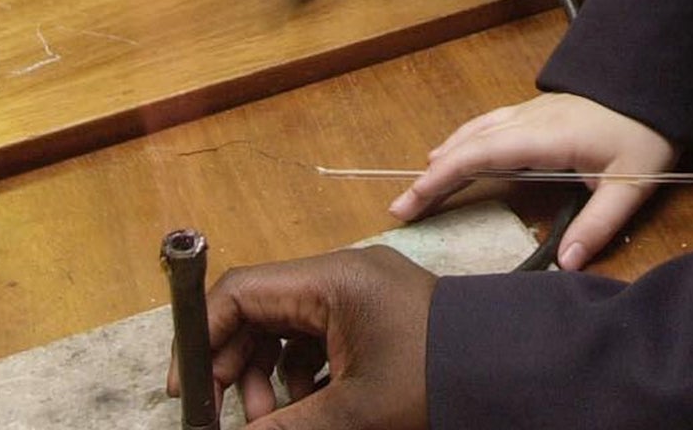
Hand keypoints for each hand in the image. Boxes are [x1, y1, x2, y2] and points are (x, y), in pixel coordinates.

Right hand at [169, 247, 433, 428]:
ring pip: (283, 334)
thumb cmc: (433, 378)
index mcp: (332, 280)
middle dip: (235, 371)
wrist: (505, 370)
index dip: (201, 338)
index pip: (241, 292)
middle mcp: (340, 277)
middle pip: (256, 314)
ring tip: (278, 422)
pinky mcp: (371, 318)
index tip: (187, 392)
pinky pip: (314, 344)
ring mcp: (357, 296)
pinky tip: (309, 412)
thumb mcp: (350, 411)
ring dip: (267, 382)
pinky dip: (300, 379)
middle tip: (232, 421)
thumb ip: (281, 428)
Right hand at [389, 92, 677, 270]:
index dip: (441, 179)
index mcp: (546, 136)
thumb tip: (565, 264)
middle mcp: (532, 119)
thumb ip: (598, 223)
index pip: (480, 155)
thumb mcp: (632, 182)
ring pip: (479, 129)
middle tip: (400, 207)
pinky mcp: (544, 111)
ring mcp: (536, 111)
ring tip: (422, 183)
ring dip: (448, 155)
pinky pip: (492, 123)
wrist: (660, 84)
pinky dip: (467, 140)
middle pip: (470, 144)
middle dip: (432, 175)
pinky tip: (461, 149)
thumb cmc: (647, 131)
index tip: (409, 202)